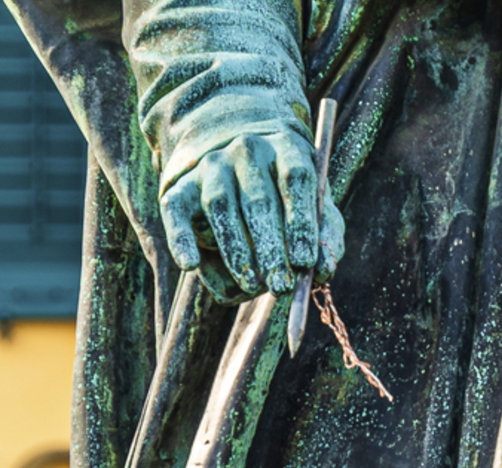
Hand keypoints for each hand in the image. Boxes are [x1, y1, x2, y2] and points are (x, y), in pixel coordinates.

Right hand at [159, 131, 344, 303]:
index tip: (305, 262)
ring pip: (221, 208)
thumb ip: (325, 236)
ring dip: (236, 251)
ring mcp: (210, 166)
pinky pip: (177, 214)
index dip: (301, 222)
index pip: (296, 180)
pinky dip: (181, 240)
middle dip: (270, 248)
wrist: (230, 150)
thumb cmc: (285, 191)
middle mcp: (247, 150)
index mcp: (286, 147)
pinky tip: (190, 264)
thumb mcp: (313, 203)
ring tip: (252, 286)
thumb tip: (323, 272)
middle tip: (281, 286)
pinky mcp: (180, 187)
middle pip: (259, 201)